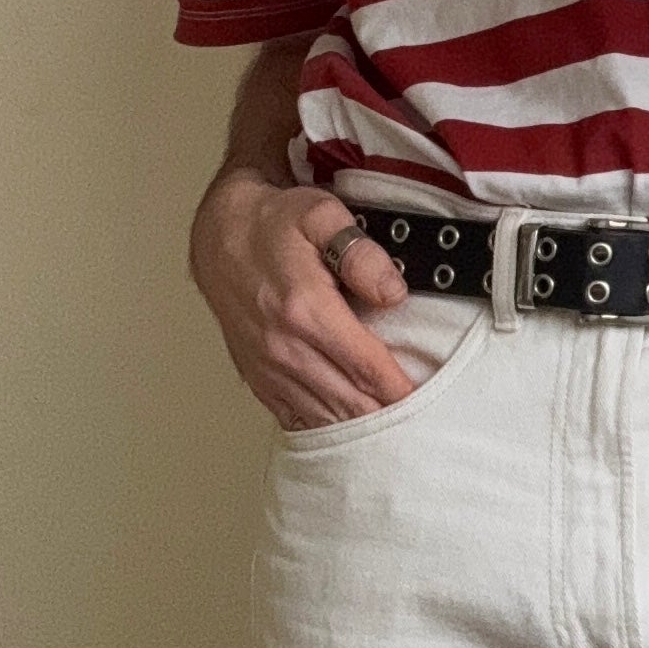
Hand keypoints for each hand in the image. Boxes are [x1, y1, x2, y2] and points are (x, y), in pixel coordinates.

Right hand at [188, 170, 415, 431]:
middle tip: (420, 422)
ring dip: (358, 428)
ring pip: (322, 417)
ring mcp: (268, 367)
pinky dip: (324, 428)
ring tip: (393, 432)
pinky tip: (347, 430)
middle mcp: (283, 346)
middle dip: (387, 417)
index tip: (427, 400)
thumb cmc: (273, 223)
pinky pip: (293, 417)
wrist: (220, 235)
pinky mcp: (258, 376)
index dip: (400, 389)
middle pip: (348, 402)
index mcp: (305, 309)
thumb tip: (393, 292)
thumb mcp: (322, 215)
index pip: (366, 366)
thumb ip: (361, 253)